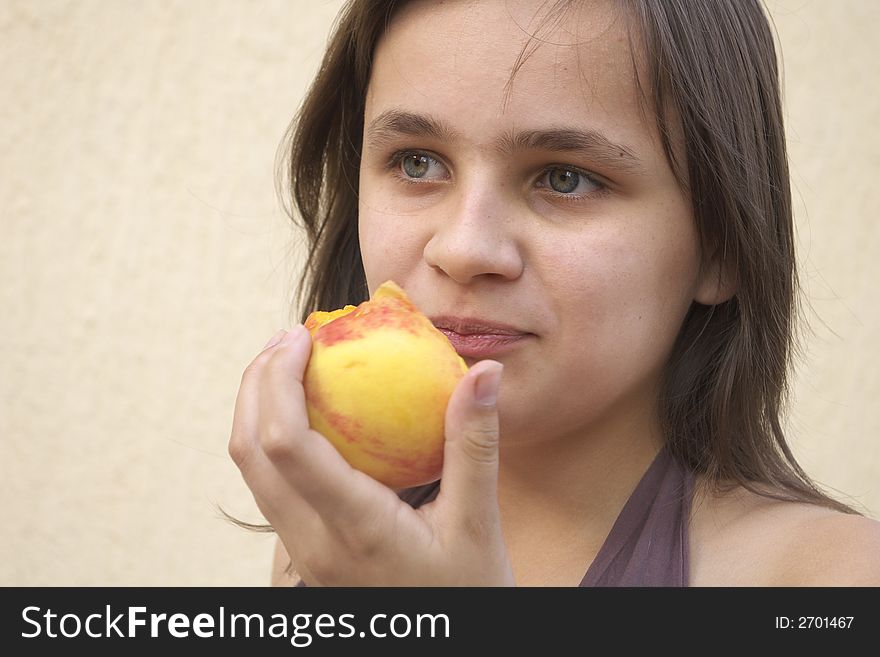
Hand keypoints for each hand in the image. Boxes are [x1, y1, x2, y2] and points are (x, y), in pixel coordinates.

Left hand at [228, 325, 514, 585]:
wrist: (445, 654)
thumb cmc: (466, 597)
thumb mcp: (480, 525)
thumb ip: (475, 445)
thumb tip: (484, 370)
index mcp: (352, 531)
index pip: (287, 446)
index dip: (280, 380)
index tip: (305, 335)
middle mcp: (311, 545)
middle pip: (248, 452)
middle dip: (256, 383)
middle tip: (292, 336)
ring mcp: (301, 555)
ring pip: (250, 472)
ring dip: (257, 409)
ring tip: (290, 365)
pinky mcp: (303, 556)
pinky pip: (269, 486)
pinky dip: (272, 438)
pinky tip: (309, 415)